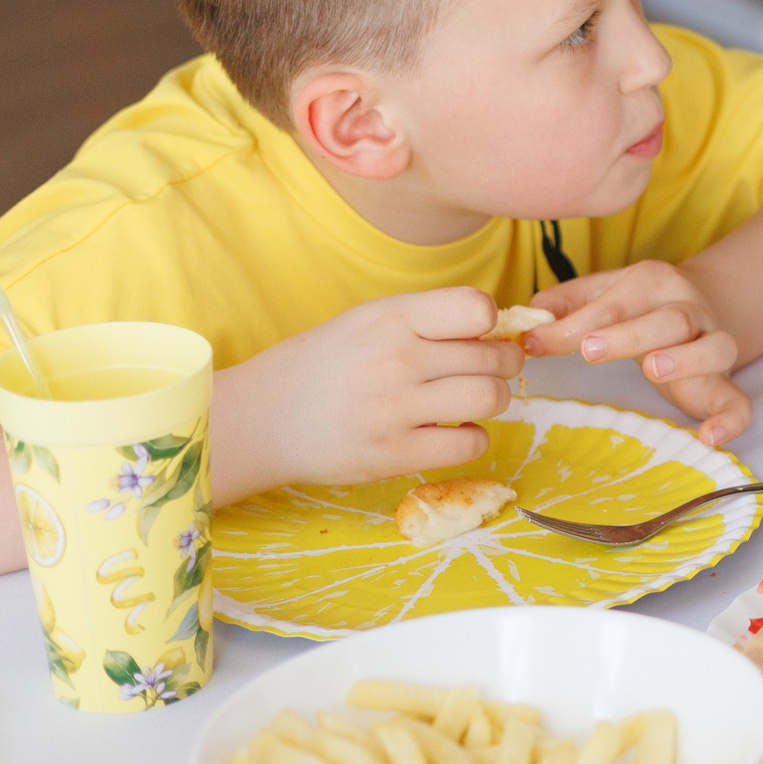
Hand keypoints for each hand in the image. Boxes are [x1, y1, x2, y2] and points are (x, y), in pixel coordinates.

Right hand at [238, 289, 521, 487]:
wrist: (261, 418)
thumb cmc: (324, 365)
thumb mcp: (368, 321)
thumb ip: (428, 320)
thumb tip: (500, 329)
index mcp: (391, 317)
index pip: (477, 309)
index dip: (490, 323)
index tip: (478, 335)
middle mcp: (396, 358)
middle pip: (493, 358)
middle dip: (501, 365)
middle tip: (485, 371)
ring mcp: (395, 408)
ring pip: (491, 398)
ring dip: (493, 400)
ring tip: (473, 400)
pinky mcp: (393, 454)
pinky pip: (470, 444)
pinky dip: (474, 438)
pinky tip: (454, 431)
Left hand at [528, 260, 748, 446]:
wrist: (701, 302)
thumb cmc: (638, 305)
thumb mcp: (601, 292)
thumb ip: (564, 305)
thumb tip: (527, 323)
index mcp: (653, 283)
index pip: (616, 303)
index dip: (576, 323)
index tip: (537, 344)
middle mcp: (690, 309)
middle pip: (671, 319)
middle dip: (631, 335)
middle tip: (591, 350)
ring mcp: (714, 342)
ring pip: (716, 347)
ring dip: (687, 359)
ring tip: (653, 371)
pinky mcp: (725, 381)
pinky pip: (738, 399)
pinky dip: (731, 418)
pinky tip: (710, 437)